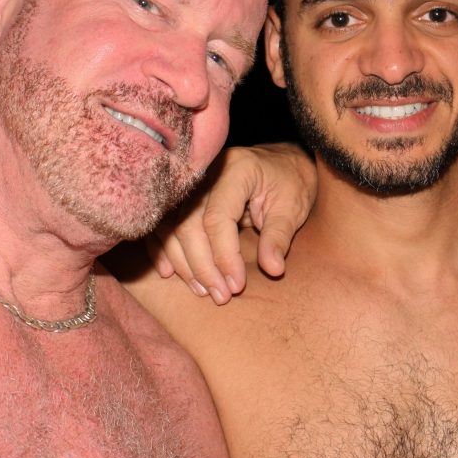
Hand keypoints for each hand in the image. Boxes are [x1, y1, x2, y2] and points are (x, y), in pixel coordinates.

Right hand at [147, 144, 316, 303]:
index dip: (224, 255)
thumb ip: (279, 236)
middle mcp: (207, 173)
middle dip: (202, 266)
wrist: (282, 162)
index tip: (236, 285)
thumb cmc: (291, 182)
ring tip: (202, 291)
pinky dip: (164, 248)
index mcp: (238, 170)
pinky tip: (169, 272)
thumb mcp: (293, 207)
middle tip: (220, 296)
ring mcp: (192, 183)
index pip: (218, 218)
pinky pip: (165, 223)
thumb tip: (273, 269)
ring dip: (184, 263)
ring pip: (172, 227)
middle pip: (189, 224)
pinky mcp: (185, 195)